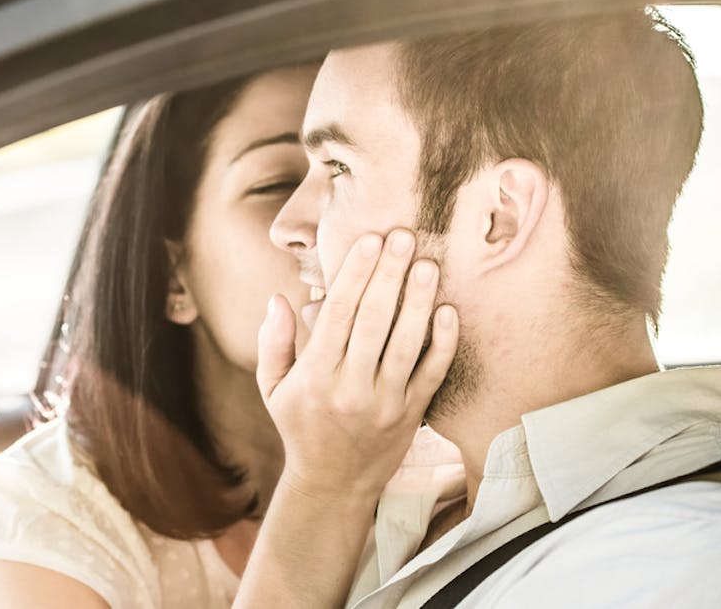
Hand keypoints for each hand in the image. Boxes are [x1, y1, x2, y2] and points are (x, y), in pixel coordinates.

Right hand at [257, 229, 458, 501]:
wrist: (333, 484)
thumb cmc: (301, 426)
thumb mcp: (272, 388)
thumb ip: (273, 342)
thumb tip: (279, 298)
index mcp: (315, 375)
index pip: (338, 314)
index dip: (354, 273)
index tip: (368, 240)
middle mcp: (350, 387)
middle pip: (373, 321)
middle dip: (388, 275)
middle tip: (403, 237)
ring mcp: (384, 403)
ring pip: (405, 344)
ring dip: (418, 301)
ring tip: (428, 264)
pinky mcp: (411, 415)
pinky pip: (431, 374)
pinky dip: (442, 343)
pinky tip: (448, 311)